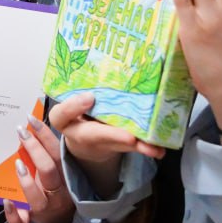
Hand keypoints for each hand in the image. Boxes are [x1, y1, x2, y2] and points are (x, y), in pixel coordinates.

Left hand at [3, 114, 73, 222]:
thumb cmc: (55, 196)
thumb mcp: (57, 177)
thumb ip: (48, 157)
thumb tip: (31, 130)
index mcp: (64, 178)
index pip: (57, 153)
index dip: (46, 136)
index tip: (31, 119)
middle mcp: (57, 194)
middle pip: (49, 170)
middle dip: (35, 149)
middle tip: (21, 131)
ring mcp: (44, 211)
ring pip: (37, 197)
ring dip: (26, 180)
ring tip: (17, 164)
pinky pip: (21, 222)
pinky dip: (13, 213)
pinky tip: (6, 201)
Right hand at [49, 93, 163, 198]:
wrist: (84, 142)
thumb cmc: (77, 115)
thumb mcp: (69, 104)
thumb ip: (78, 92)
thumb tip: (94, 73)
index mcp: (65, 120)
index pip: (61, 115)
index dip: (74, 107)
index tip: (90, 97)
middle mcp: (82, 134)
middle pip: (96, 136)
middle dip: (115, 136)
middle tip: (130, 137)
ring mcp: (101, 143)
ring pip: (119, 146)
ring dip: (138, 147)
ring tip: (154, 148)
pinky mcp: (118, 147)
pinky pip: (132, 148)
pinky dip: (147, 148)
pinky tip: (159, 149)